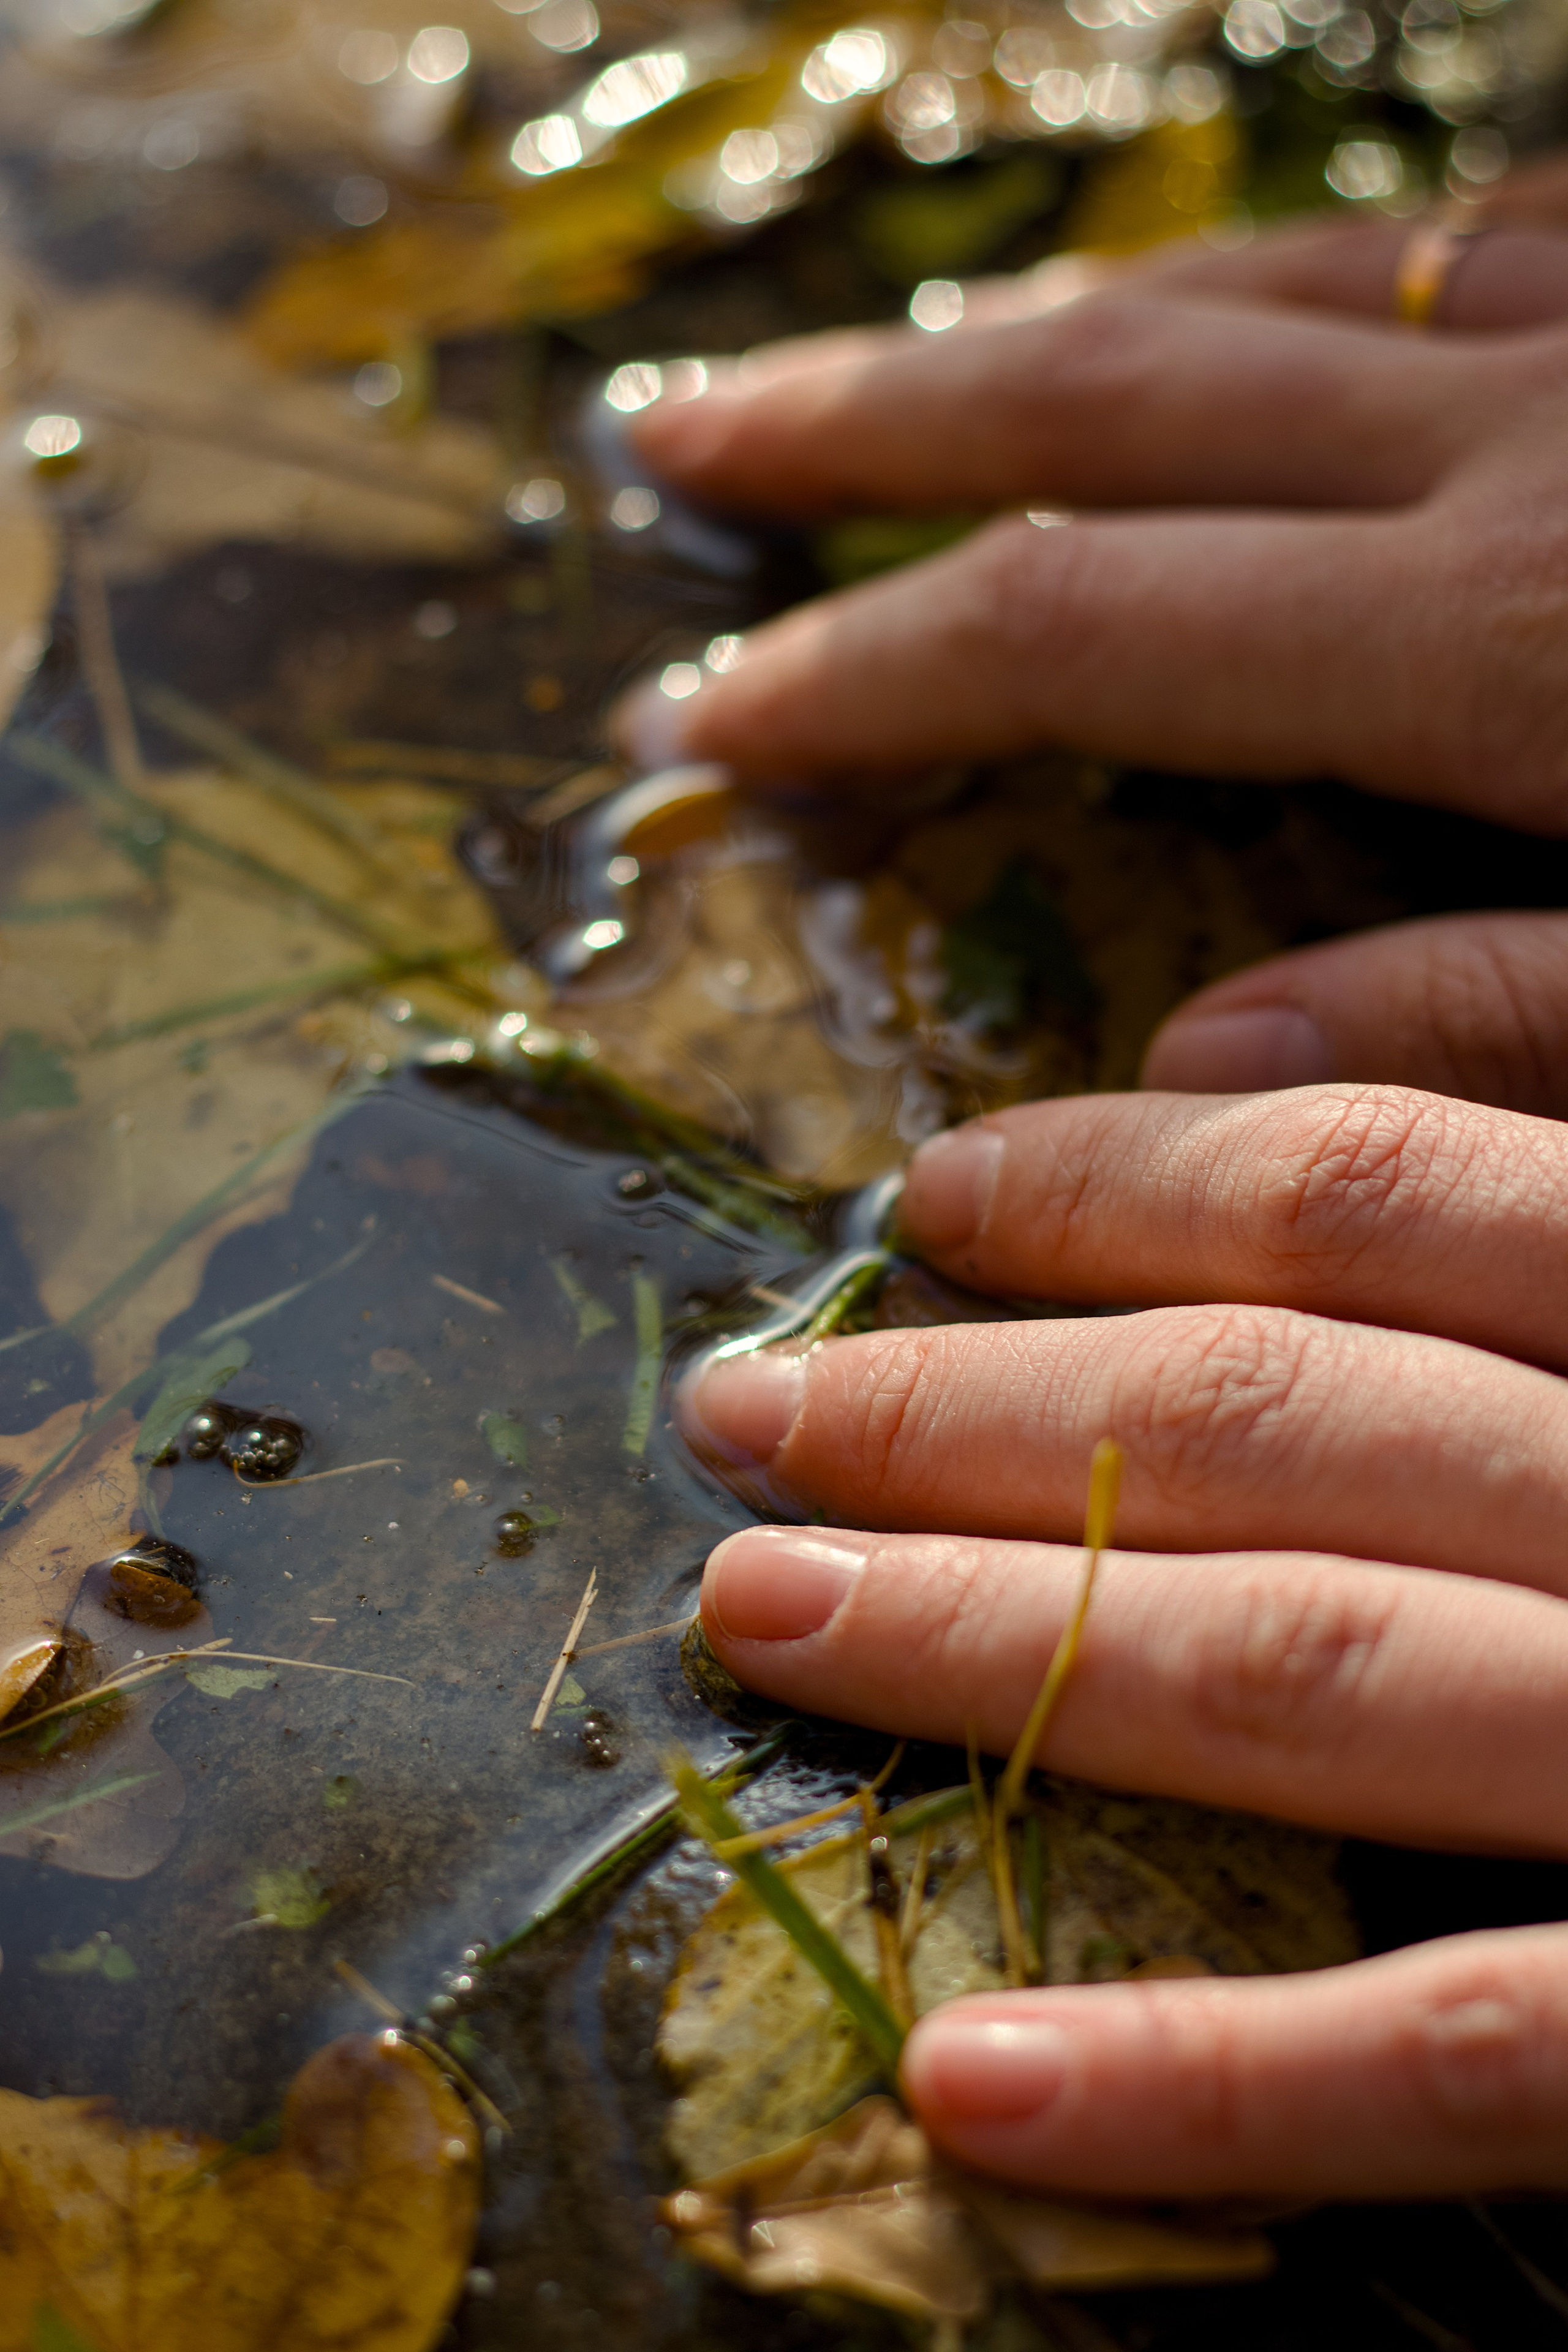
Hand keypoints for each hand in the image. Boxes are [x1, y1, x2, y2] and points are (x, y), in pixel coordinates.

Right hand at [608, 204, 1567, 1110]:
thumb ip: (1496, 1019)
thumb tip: (1199, 1062)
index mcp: (1515, 639)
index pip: (1083, 630)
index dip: (868, 671)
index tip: (712, 720)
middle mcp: (1525, 438)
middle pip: (1106, 405)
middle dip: (865, 425)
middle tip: (681, 435)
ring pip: (1246, 288)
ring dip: (1037, 336)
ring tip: (889, 376)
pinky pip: (1424, 233)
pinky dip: (1264, 274)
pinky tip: (1202, 302)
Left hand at [677, 1083, 1567, 2199]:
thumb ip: (1561, 1037)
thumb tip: (1237, 1023)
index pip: (1366, 1187)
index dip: (1115, 1182)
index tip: (926, 1201)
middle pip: (1275, 1414)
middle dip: (972, 1408)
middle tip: (744, 1412)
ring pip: (1315, 1675)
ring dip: (1004, 1654)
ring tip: (757, 1621)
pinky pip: (1474, 2056)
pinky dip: (1220, 2086)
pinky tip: (975, 2091)